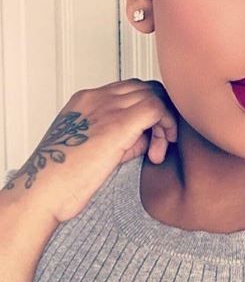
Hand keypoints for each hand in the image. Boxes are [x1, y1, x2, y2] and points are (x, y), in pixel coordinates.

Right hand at [2, 79, 178, 222]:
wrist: (41, 194)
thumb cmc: (62, 180)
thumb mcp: (92, 147)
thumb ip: (121, 135)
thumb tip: (148, 137)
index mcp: (88, 100)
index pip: (131, 90)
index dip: (146, 110)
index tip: (148, 138)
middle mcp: (98, 97)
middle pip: (145, 87)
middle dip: (159, 113)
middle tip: (158, 145)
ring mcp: (108, 107)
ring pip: (154, 94)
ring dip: (163, 122)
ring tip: (156, 152)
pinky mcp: (118, 123)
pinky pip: (156, 107)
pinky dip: (166, 123)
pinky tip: (159, 148)